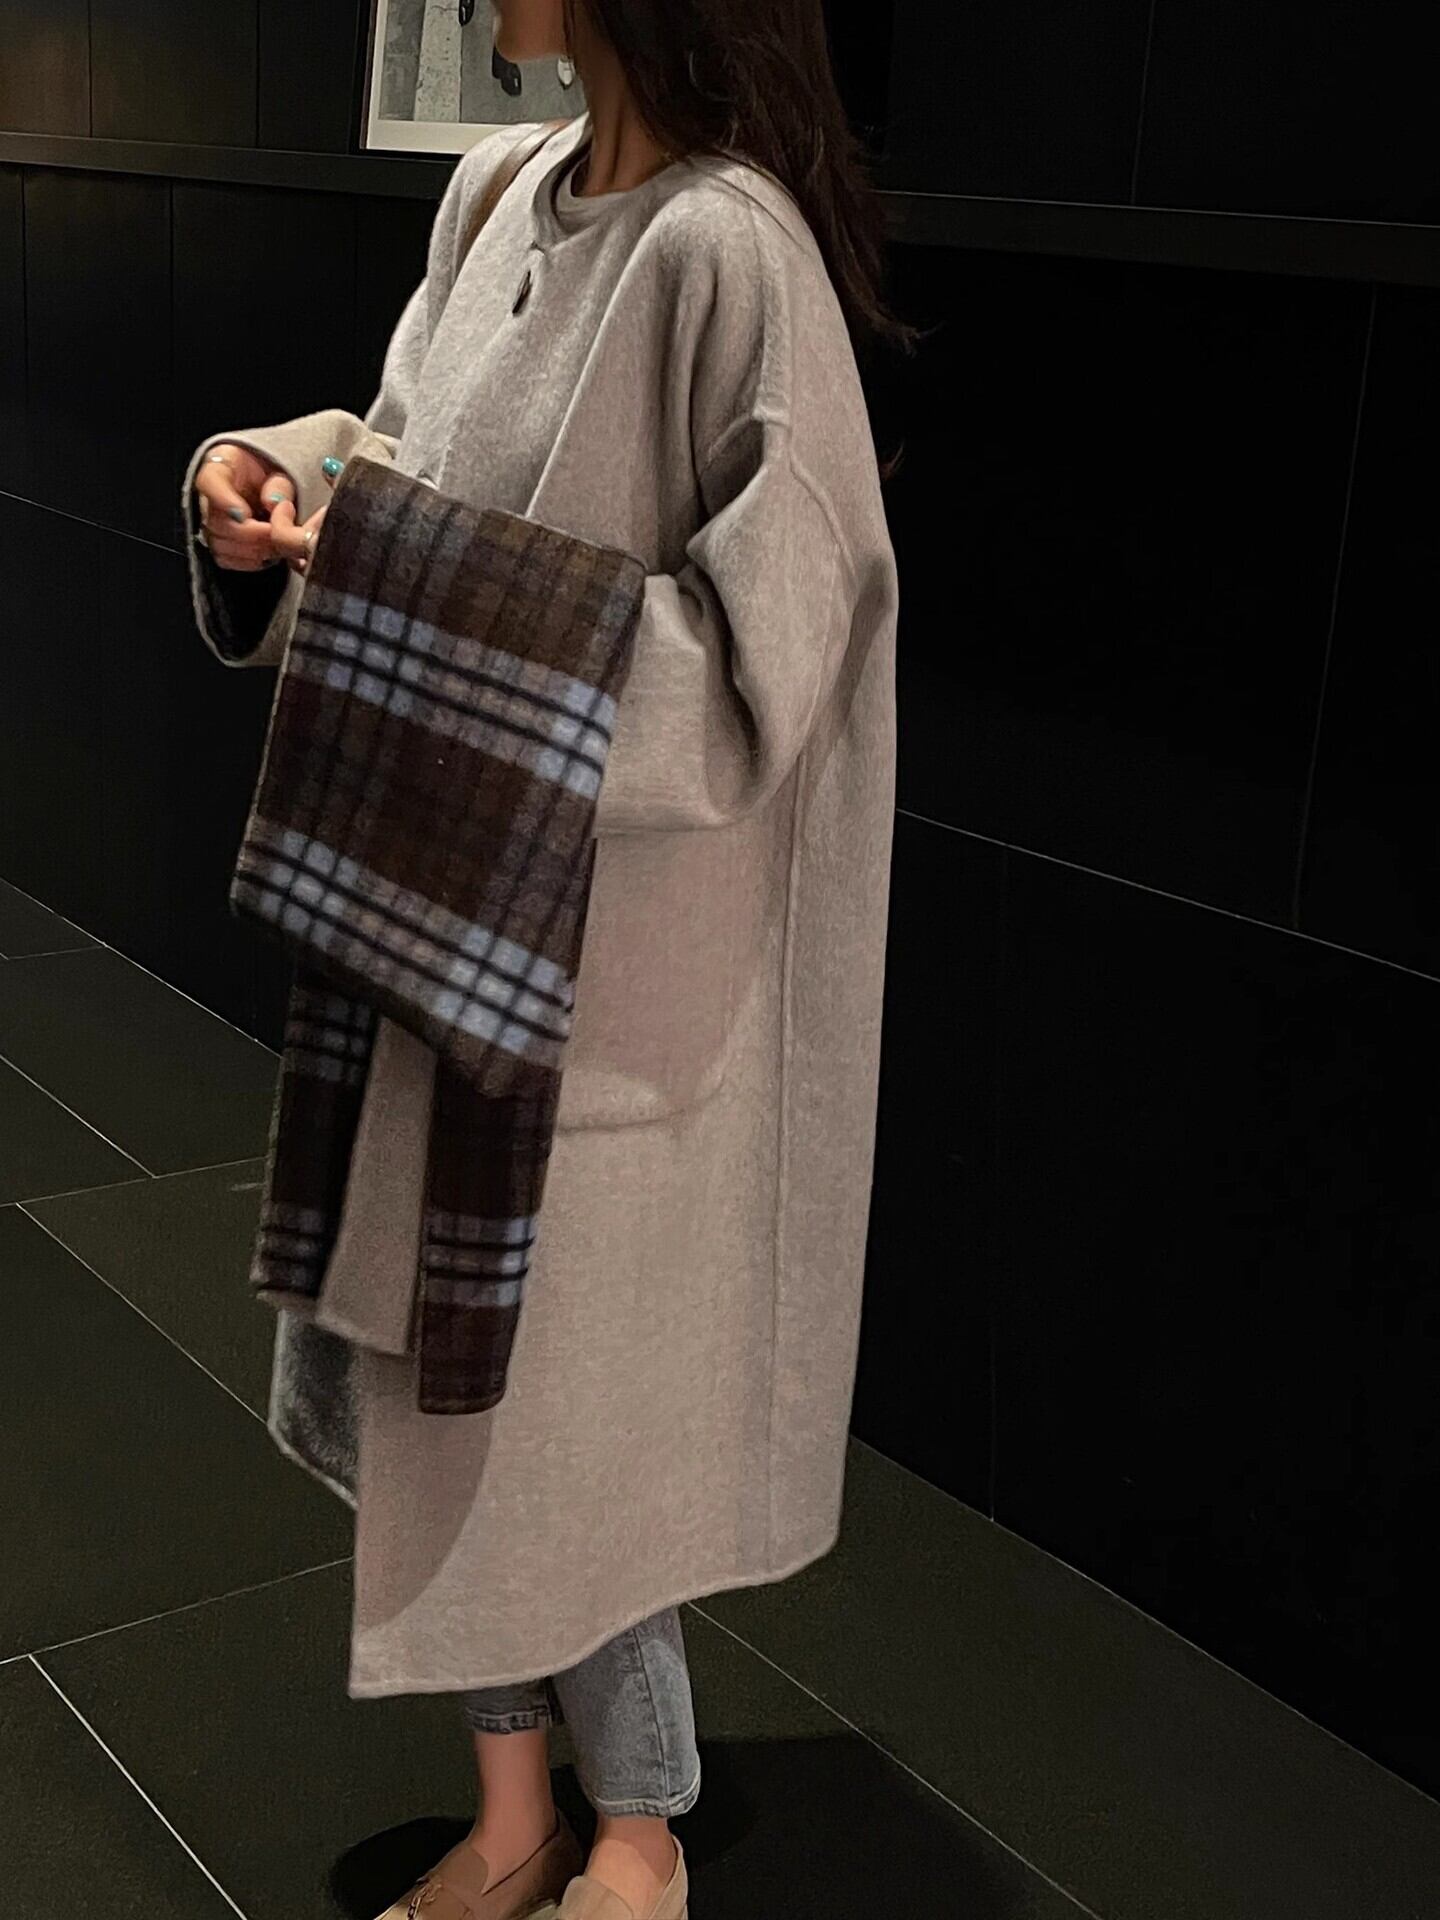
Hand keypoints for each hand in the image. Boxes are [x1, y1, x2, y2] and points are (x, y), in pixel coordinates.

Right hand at [193, 443, 327, 576]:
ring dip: (252, 550)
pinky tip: (266, 554)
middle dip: (250, 533)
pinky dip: (248, 562)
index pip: (210, 482)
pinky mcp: (217, 545)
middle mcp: (206, 498)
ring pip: (220, 545)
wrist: (267, 490)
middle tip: (273, 532)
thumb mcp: (280, 473)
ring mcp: (209, 524)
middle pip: (217, 523)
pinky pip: (225, 560)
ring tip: (274, 544)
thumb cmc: (272, 479)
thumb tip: (274, 503)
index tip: (245, 514)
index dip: (225, 501)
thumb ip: (279, 486)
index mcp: (218, 470)